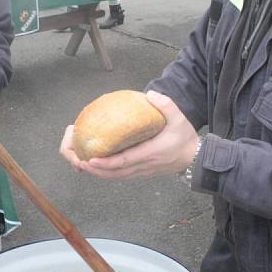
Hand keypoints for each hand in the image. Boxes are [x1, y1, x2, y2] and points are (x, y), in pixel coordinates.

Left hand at [59, 91, 198, 179]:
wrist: (194, 156)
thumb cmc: (184, 136)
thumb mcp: (179, 117)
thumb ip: (166, 105)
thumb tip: (150, 94)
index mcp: (151, 153)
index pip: (125, 161)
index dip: (106, 163)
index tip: (91, 160)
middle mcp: (144, 165)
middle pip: (116, 173)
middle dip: (95, 170)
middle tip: (77, 162)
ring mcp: (143, 171)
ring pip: (117, 176)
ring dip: (99, 173)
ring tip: (82, 164)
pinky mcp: (142, 173)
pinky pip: (122, 175)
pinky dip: (108, 173)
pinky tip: (97, 166)